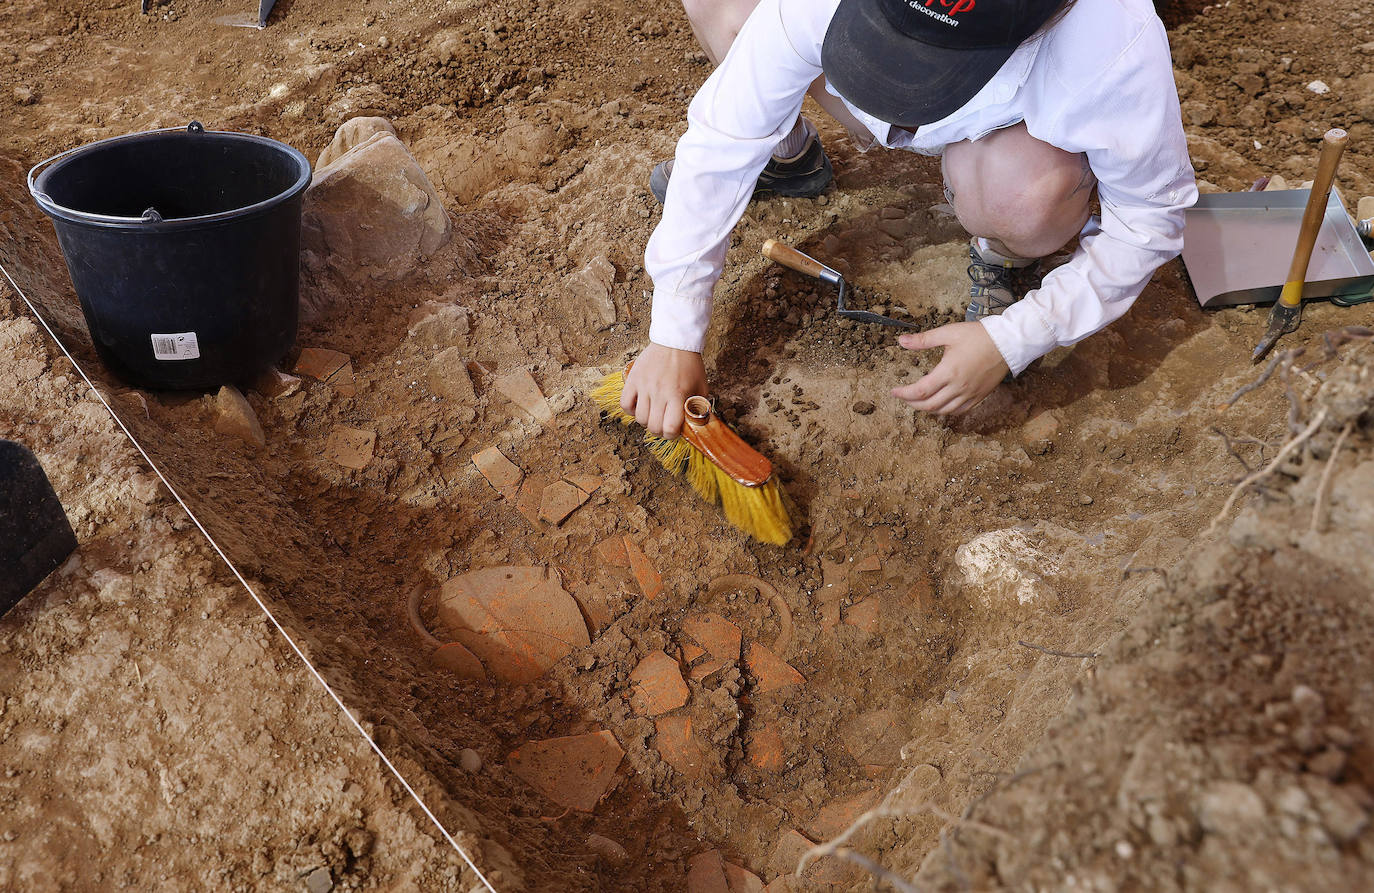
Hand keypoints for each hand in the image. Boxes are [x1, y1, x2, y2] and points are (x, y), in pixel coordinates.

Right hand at [622, 343, 707, 436]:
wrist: (674, 342)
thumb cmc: (689, 365)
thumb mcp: (701, 387)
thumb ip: (697, 407)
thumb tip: (694, 424)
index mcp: (678, 395)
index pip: (670, 428)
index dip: (672, 434)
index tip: (673, 430)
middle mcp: (659, 392)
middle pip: (653, 426)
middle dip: (659, 430)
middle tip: (663, 424)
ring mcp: (644, 386)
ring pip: (639, 418)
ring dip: (646, 420)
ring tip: (653, 413)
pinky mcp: (633, 379)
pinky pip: (625, 403)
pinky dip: (630, 410)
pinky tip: (639, 406)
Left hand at [891, 322, 1008, 414]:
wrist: (1007, 342)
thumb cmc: (978, 336)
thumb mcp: (948, 333)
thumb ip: (923, 340)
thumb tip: (901, 341)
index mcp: (948, 372)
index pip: (920, 391)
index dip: (904, 394)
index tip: (894, 391)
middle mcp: (958, 387)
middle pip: (929, 405)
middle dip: (912, 403)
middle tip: (903, 397)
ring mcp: (970, 394)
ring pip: (943, 411)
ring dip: (927, 409)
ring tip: (918, 401)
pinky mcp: (979, 396)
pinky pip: (959, 411)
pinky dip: (945, 411)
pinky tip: (939, 405)